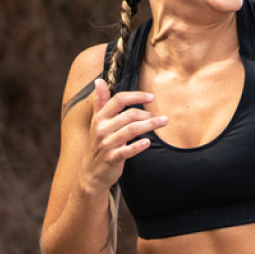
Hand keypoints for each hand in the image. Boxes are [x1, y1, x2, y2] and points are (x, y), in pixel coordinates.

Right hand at [80, 79, 162, 193]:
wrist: (91, 172)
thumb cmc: (98, 142)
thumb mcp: (97, 121)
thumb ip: (100, 101)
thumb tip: (99, 81)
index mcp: (100, 118)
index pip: (118, 100)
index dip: (136, 96)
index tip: (151, 97)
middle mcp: (102, 129)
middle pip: (128, 115)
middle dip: (147, 114)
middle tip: (161, 117)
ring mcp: (107, 144)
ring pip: (131, 130)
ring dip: (149, 125)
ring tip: (163, 122)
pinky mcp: (112, 158)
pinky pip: (126, 151)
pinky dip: (137, 146)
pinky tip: (147, 143)